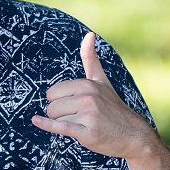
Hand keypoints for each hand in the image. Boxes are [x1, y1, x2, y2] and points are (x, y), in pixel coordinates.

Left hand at [30, 32, 154, 160]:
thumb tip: (89, 34)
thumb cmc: (113, 108)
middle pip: (51, 106)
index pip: (53, 92)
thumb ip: (91, 59)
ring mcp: (88, 115)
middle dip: (59, 114)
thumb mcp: (101, 80)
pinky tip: (36, 120)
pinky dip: (46, 125)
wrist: (133, 135)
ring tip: (82, 126)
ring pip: (55, 119)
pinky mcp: (88, 132)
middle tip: (78, 118)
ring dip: (64, 125)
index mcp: (87, 84)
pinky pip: (60, 127)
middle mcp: (88, 97)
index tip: (74, 106)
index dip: (59, 102)